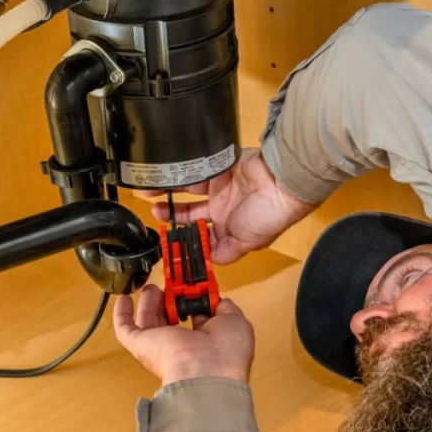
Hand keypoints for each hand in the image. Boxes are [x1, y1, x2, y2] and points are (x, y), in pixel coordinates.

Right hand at [113, 284, 254, 384]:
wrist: (205, 372)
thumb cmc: (225, 351)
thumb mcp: (235, 321)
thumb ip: (226, 308)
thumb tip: (218, 301)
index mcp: (205, 342)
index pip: (196, 319)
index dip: (194, 301)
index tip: (193, 286)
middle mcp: (181, 345)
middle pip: (170, 319)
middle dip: (170, 300)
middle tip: (170, 284)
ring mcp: (160, 345)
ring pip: (149, 320)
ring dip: (149, 302)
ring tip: (150, 287)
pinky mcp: (141, 345)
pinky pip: (125, 329)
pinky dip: (121, 314)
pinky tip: (123, 299)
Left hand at [151, 148, 316, 263]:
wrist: (280, 183)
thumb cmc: (265, 217)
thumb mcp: (245, 244)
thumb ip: (224, 254)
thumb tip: (206, 263)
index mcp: (229, 229)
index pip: (200, 236)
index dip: (183, 238)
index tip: (166, 239)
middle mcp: (223, 210)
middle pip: (190, 214)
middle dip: (171, 216)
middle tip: (155, 213)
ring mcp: (220, 188)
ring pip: (189, 193)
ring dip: (170, 194)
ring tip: (150, 194)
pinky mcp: (218, 168)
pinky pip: (195, 172)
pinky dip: (181, 175)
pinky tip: (167, 178)